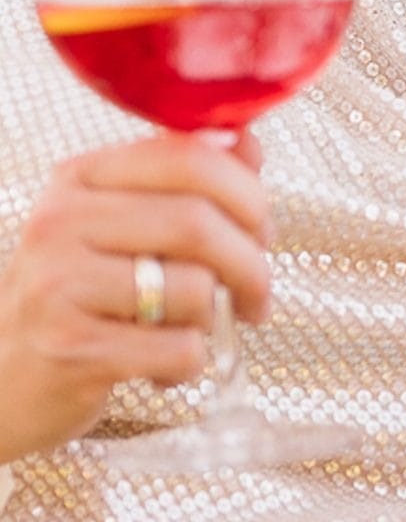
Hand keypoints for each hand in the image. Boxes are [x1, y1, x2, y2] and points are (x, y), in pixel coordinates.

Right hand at [0, 132, 272, 460]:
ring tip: (192, 332)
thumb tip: (247, 140)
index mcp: (82, 178)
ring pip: (194, 288)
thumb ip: (189, 182)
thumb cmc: (82, 298)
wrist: (2, 381)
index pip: (189, 157)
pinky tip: (161, 367)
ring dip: (216, 320)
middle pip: (198, 223)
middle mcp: (61, 221)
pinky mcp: (69, 347)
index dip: (249, 194)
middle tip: (257, 296)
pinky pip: (178, 349)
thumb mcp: (124, 227)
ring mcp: (58, 283)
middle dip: (251, 265)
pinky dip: (189, 363)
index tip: (264, 231)